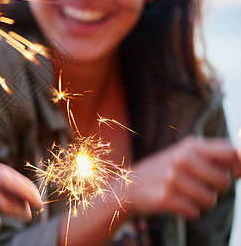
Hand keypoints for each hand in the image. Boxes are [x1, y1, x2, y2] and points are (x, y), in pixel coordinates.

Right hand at [122, 137, 237, 219]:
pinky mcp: (164, 198)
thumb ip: (216, 157)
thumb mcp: (186, 155)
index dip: (239, 166)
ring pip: (210, 200)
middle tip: (200, 186)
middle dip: (216, 189)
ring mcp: (172, 178)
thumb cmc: (165, 170)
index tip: (234, 174)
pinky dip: (189, 211)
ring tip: (186, 195)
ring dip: (202, 202)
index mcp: (190, 145)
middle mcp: (181, 159)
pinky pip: (194, 212)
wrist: (128, 184)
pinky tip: (176, 202)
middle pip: (224, 180)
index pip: (231, 153)